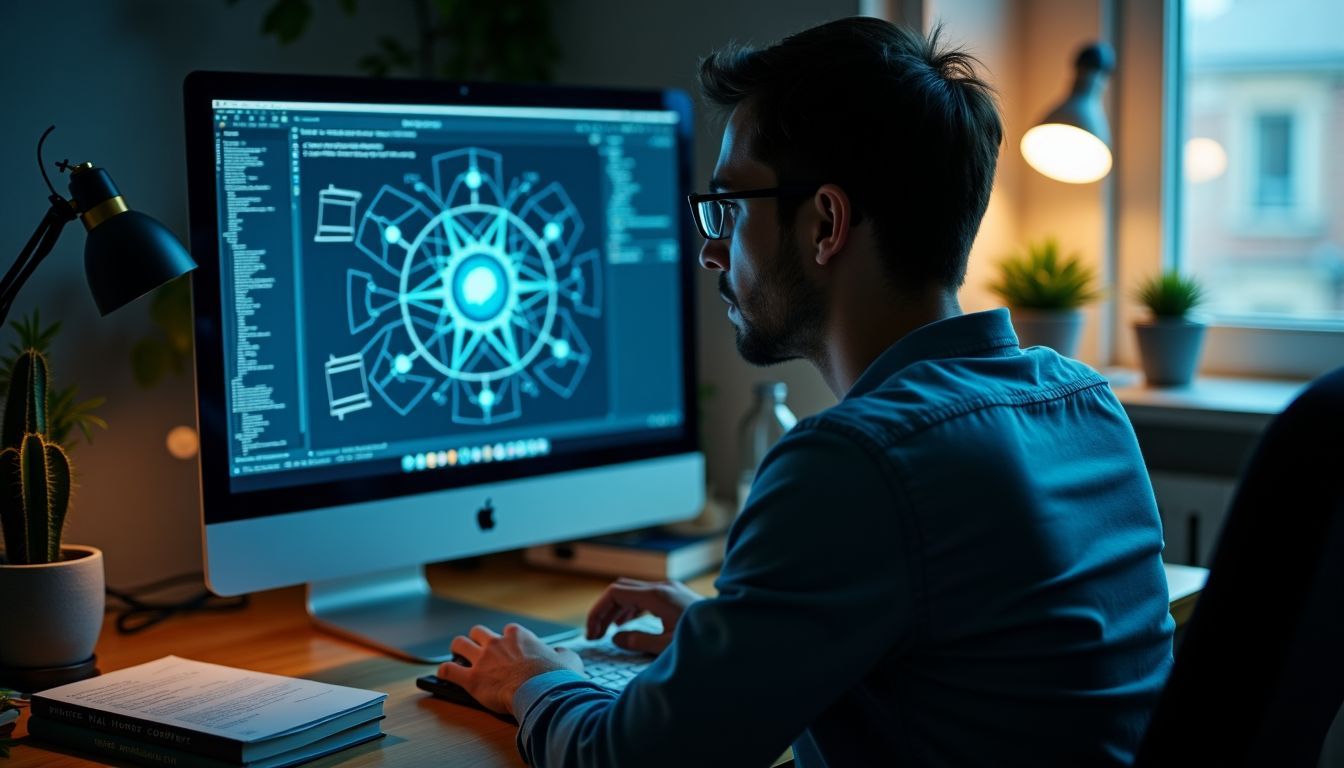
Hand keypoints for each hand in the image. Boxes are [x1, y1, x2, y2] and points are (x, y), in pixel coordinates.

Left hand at [436, 623, 582, 715]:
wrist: (541, 692)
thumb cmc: (555, 677)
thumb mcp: (568, 659)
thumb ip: (562, 653)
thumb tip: (560, 653)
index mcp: (518, 636)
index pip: (507, 631)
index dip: (507, 641)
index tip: (509, 651)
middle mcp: (496, 643)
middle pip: (478, 632)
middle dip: (477, 640)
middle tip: (478, 650)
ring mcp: (481, 659)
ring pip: (459, 644)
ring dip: (457, 649)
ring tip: (458, 657)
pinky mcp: (471, 679)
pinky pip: (448, 670)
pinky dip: (445, 671)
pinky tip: (446, 674)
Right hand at [586, 577, 703, 653]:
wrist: (732, 631)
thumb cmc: (702, 639)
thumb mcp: (665, 646)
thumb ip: (637, 641)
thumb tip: (616, 638)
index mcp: (656, 595)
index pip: (615, 593)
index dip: (598, 612)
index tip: (592, 632)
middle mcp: (661, 587)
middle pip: (620, 590)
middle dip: (604, 611)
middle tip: (595, 634)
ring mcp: (669, 590)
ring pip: (631, 592)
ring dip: (616, 609)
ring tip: (607, 631)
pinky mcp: (674, 596)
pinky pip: (644, 596)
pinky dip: (630, 608)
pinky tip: (627, 624)